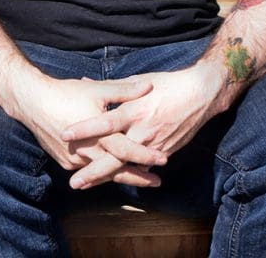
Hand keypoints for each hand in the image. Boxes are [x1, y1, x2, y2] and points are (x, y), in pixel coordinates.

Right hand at [13, 75, 166, 188]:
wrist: (32, 101)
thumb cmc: (66, 92)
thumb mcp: (97, 89)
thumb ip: (125, 91)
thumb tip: (149, 87)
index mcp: (98, 134)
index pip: (128, 150)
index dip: (146, 155)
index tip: (164, 159)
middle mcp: (88, 151)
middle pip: (118, 169)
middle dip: (139, 176)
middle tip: (157, 182)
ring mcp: (75, 159)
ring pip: (102, 173)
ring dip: (121, 176)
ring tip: (139, 179)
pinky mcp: (65, 161)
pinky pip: (87, 170)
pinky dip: (101, 172)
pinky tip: (110, 172)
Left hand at [61, 64, 222, 189]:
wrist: (200, 94)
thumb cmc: (166, 83)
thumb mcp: (136, 80)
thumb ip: (111, 88)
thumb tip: (85, 81)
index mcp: (134, 110)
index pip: (104, 122)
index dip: (85, 129)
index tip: (65, 135)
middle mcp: (142, 130)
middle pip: (114, 156)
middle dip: (93, 171)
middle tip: (73, 182)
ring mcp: (154, 144)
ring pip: (127, 167)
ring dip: (106, 177)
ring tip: (86, 185)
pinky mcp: (164, 151)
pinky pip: (143, 167)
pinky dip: (128, 174)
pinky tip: (112, 181)